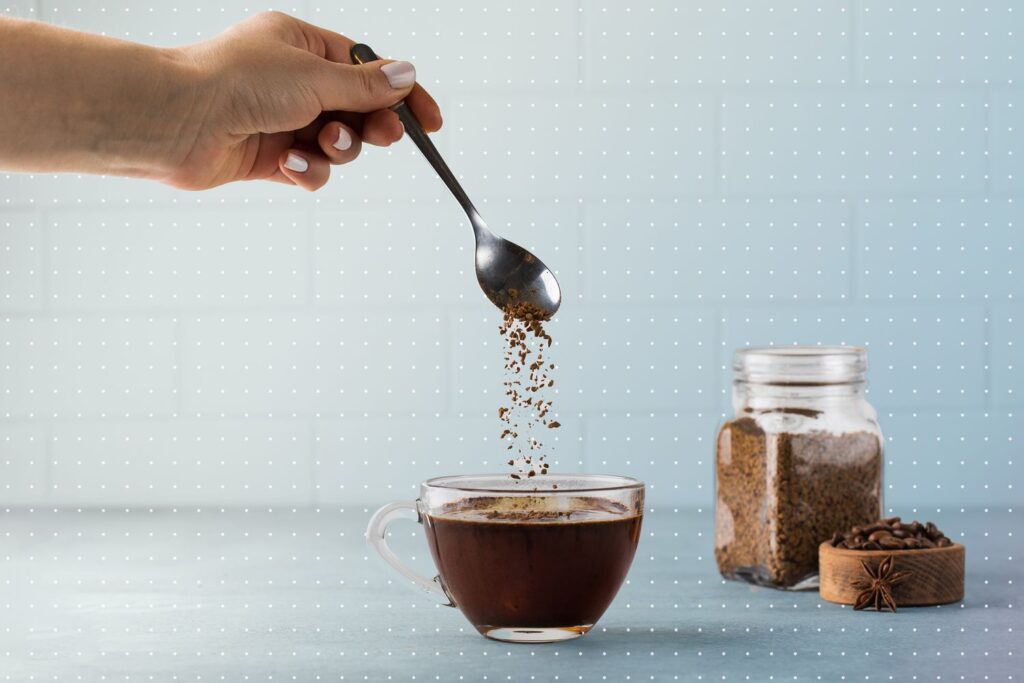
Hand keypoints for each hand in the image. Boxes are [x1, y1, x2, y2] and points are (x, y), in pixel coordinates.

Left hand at [168, 12, 441, 190]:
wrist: (175, 120)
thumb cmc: (233, 82)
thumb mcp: (314, 76)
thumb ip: (365, 86)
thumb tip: (406, 75)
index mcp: (302, 47)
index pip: (368, 70)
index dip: (403, 95)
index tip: (431, 122)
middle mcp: (293, 82)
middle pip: (357, 110)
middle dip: (371, 126)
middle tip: (382, 136)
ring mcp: (282, 120)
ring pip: (337, 144)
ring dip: (336, 149)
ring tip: (320, 145)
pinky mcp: (269, 157)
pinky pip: (309, 170)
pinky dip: (306, 171)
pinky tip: (288, 164)